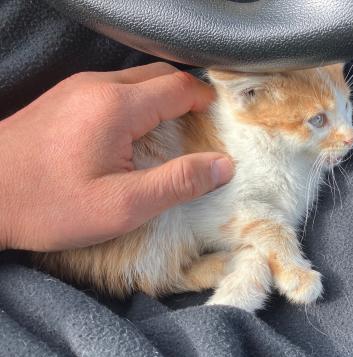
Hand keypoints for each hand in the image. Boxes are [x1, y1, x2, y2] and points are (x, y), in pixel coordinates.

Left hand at [0, 62, 232, 251]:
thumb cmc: (49, 205)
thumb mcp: (122, 205)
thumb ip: (178, 183)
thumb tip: (223, 166)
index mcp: (117, 107)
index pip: (178, 88)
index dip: (205, 101)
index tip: (220, 121)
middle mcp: (96, 86)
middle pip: (158, 75)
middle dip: (186, 95)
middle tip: (202, 124)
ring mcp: (75, 89)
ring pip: (134, 79)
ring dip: (160, 97)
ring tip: (173, 130)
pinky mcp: (62, 99)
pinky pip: (112, 89)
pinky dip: (136, 102)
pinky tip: (135, 132)